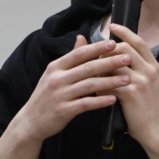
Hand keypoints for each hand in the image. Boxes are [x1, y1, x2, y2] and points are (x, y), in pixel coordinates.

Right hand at [17, 35, 131, 140]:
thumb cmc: (47, 96)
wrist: (31, 122)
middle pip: (87, 68)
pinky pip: (85, 104)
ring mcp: (59, 95)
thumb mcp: (54, 74)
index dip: (96, 48)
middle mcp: (57, 79)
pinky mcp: (63, 111)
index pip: (79, 53)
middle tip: (127, 58)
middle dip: (109, 62)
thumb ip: (70, 57)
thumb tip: (82, 37)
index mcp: (56, 67)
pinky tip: (113, 99)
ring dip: (110, 81)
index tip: (113, 43)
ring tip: (126, 79)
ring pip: (89, 85)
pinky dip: (100, 101)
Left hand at [100, 24, 158, 148]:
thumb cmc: (145, 106)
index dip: (124, 31)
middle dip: (107, 51)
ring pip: (113, 65)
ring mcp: (141, 81)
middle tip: (97, 57)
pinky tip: (97, 92)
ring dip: (101, 69)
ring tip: (95, 76)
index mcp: (153, 65)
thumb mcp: (146, 82)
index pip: (138, 41)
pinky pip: (108, 83)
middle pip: (124, 48)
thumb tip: (115, 50)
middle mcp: (149, 70)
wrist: (153, 129)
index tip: (112, 26)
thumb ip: (134, 66)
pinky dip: (100, 87)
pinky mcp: (131, 93)